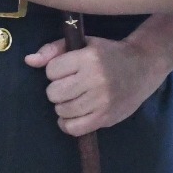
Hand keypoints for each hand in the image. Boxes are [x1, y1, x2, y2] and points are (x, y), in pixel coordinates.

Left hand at [25, 35, 166, 136]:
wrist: (143, 66)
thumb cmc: (109, 53)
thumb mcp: (83, 43)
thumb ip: (54, 50)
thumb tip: (29, 60)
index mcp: (88, 58)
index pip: (51, 71)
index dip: (55, 70)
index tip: (67, 69)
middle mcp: (95, 80)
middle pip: (54, 93)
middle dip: (57, 88)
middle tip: (70, 84)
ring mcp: (101, 102)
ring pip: (62, 111)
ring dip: (63, 105)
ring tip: (74, 97)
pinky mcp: (105, 118)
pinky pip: (74, 128)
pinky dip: (68, 123)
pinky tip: (74, 113)